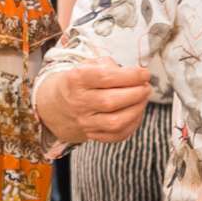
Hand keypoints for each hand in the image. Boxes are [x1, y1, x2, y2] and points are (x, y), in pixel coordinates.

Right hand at [37, 59, 151, 143]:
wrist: (55, 106)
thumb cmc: (79, 82)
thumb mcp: (88, 65)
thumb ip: (110, 66)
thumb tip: (137, 74)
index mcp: (76, 79)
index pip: (105, 77)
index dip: (130, 75)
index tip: (145, 73)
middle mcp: (78, 102)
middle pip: (111, 101)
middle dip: (136, 93)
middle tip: (146, 87)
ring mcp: (84, 122)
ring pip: (115, 122)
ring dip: (137, 110)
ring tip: (143, 99)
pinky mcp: (91, 135)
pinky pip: (116, 135)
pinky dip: (132, 124)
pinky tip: (136, 112)